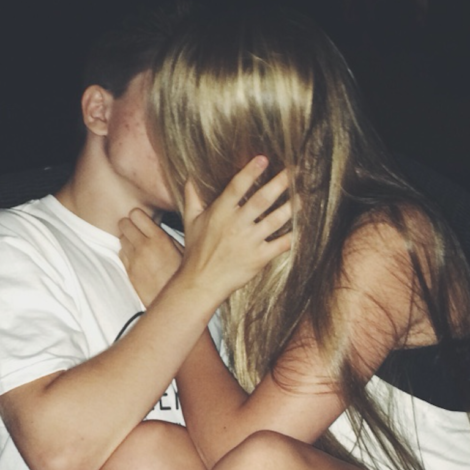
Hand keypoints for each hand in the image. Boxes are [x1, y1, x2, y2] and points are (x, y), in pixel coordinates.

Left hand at [119, 209, 182, 306]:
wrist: (177, 302)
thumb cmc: (184, 276)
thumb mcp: (183, 251)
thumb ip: (168, 237)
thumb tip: (157, 227)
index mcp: (159, 239)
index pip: (135, 215)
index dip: (139, 216)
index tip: (144, 220)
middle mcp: (143, 247)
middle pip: (123, 224)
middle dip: (130, 224)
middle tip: (139, 229)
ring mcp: (134, 260)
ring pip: (121, 238)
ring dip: (128, 238)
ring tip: (140, 243)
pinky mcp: (129, 272)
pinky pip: (121, 253)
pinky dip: (127, 252)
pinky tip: (138, 256)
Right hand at [178, 156, 291, 301]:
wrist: (201, 282)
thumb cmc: (196, 251)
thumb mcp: (190, 221)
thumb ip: (192, 198)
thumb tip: (189, 178)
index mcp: (220, 213)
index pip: (237, 187)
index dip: (250, 172)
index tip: (263, 159)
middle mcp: (236, 224)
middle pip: (262, 199)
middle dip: (280, 183)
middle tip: (295, 170)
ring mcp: (249, 241)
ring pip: (276, 219)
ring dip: (292, 206)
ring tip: (303, 196)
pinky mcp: (259, 257)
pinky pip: (281, 244)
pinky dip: (293, 236)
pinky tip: (304, 228)